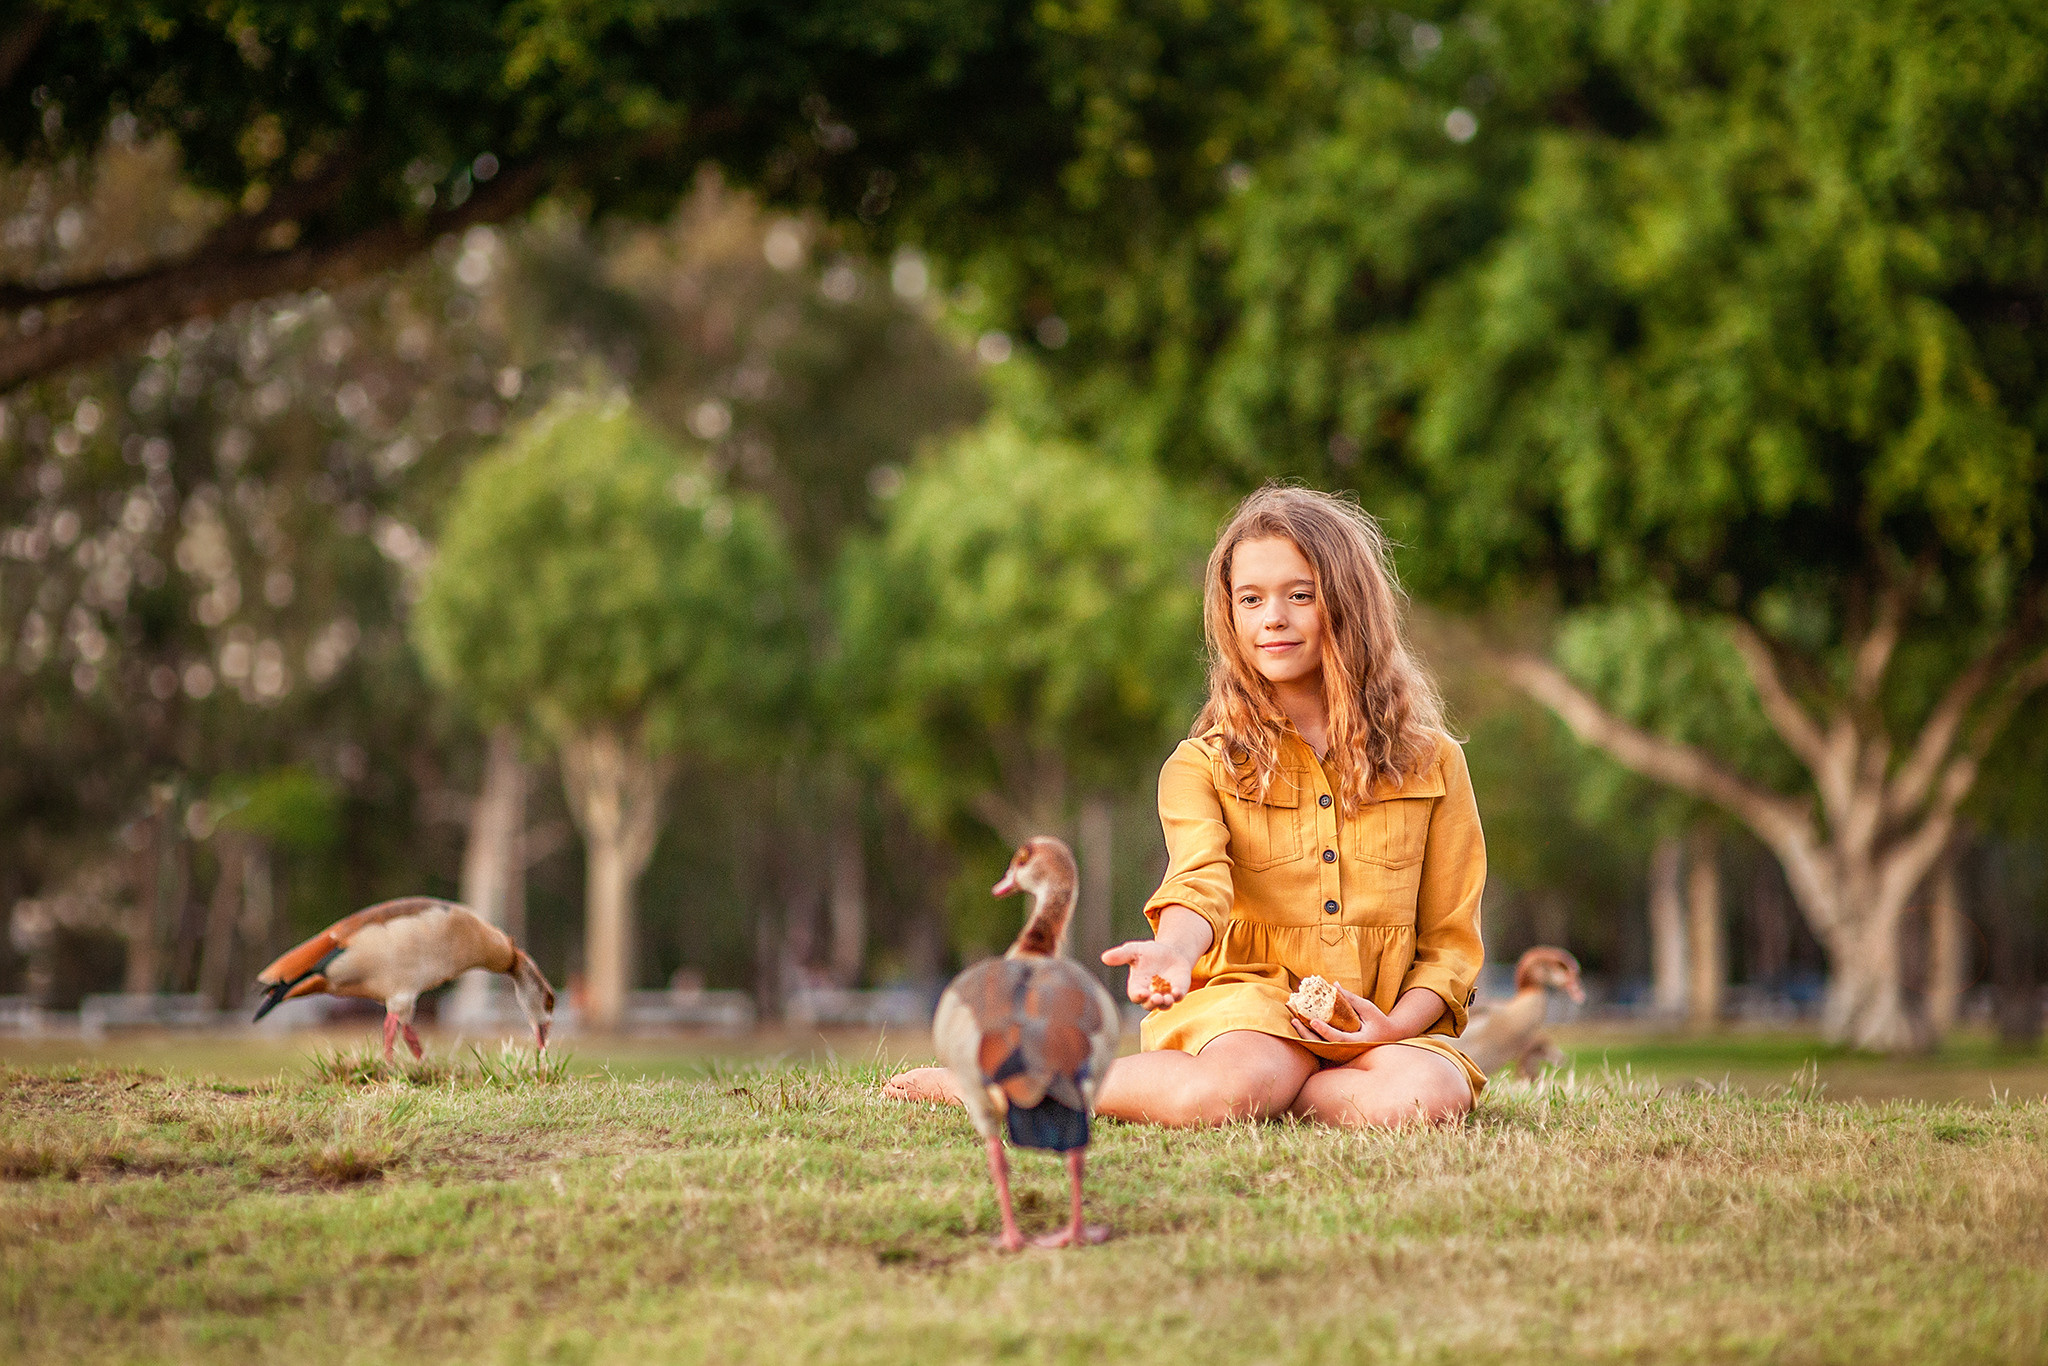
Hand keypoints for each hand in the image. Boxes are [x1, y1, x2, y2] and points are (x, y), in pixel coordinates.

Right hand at [1101, 939, 1191, 1010]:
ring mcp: (1165, 994)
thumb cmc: (1148, 953)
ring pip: (1164, 1005)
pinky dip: (1177, 996)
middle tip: (1156, 998)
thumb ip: (1121, 955)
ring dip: (1165, 1003)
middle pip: (1149, 1005)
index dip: (1138, 996)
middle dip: (1152, 1003)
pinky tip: (1177, 991)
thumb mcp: (1134, 950)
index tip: (1142, 993)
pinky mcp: (1178, 991)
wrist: (1170, 952)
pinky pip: (1178, 997)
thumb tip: (1104, 958)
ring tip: (1167, 998)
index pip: (1136, 995)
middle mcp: (1150, 994)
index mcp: (1137, 986)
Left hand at [1290, 983, 1404, 1044]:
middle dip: (1307, 1034)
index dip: (1325, 1031)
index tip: (1313, 1021)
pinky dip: (1309, 1037)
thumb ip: (1351, 998)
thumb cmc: (1379, 1021)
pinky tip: (1299, 1026)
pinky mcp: (1338, 1053)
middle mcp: (1349, 1052)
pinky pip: (1320, 1047)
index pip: (1339, 1039)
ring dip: (1305, 1035)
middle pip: (1324, 1046)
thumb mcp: (1368, 1008)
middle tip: (1294, 1019)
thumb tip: (1333, 985)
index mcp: (1359, 1042)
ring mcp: (1342, 1054)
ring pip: (1320, 1048)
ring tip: (1293, 1021)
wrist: (1387, 1037)